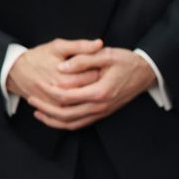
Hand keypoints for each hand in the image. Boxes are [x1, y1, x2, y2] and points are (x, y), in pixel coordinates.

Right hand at [6, 38, 103, 103]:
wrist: (15, 72)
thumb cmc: (38, 57)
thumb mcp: (58, 47)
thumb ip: (80, 46)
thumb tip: (99, 43)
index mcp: (65, 79)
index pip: (94, 77)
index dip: (100, 69)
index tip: (101, 64)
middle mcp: (63, 96)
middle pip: (90, 91)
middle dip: (97, 82)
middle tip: (99, 73)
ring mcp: (58, 105)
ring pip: (83, 104)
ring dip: (90, 94)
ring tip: (91, 83)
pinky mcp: (54, 110)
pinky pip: (72, 113)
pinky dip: (82, 105)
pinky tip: (85, 96)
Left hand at [26, 46, 156, 129]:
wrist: (147, 73)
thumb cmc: (128, 62)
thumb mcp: (106, 55)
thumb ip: (83, 60)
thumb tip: (61, 67)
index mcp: (100, 91)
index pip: (66, 96)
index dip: (48, 91)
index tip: (37, 83)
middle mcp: (101, 106)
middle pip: (65, 114)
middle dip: (45, 108)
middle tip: (30, 100)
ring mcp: (103, 111)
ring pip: (72, 123)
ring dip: (53, 120)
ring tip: (38, 112)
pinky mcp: (104, 113)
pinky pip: (81, 123)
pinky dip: (65, 123)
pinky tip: (56, 117)